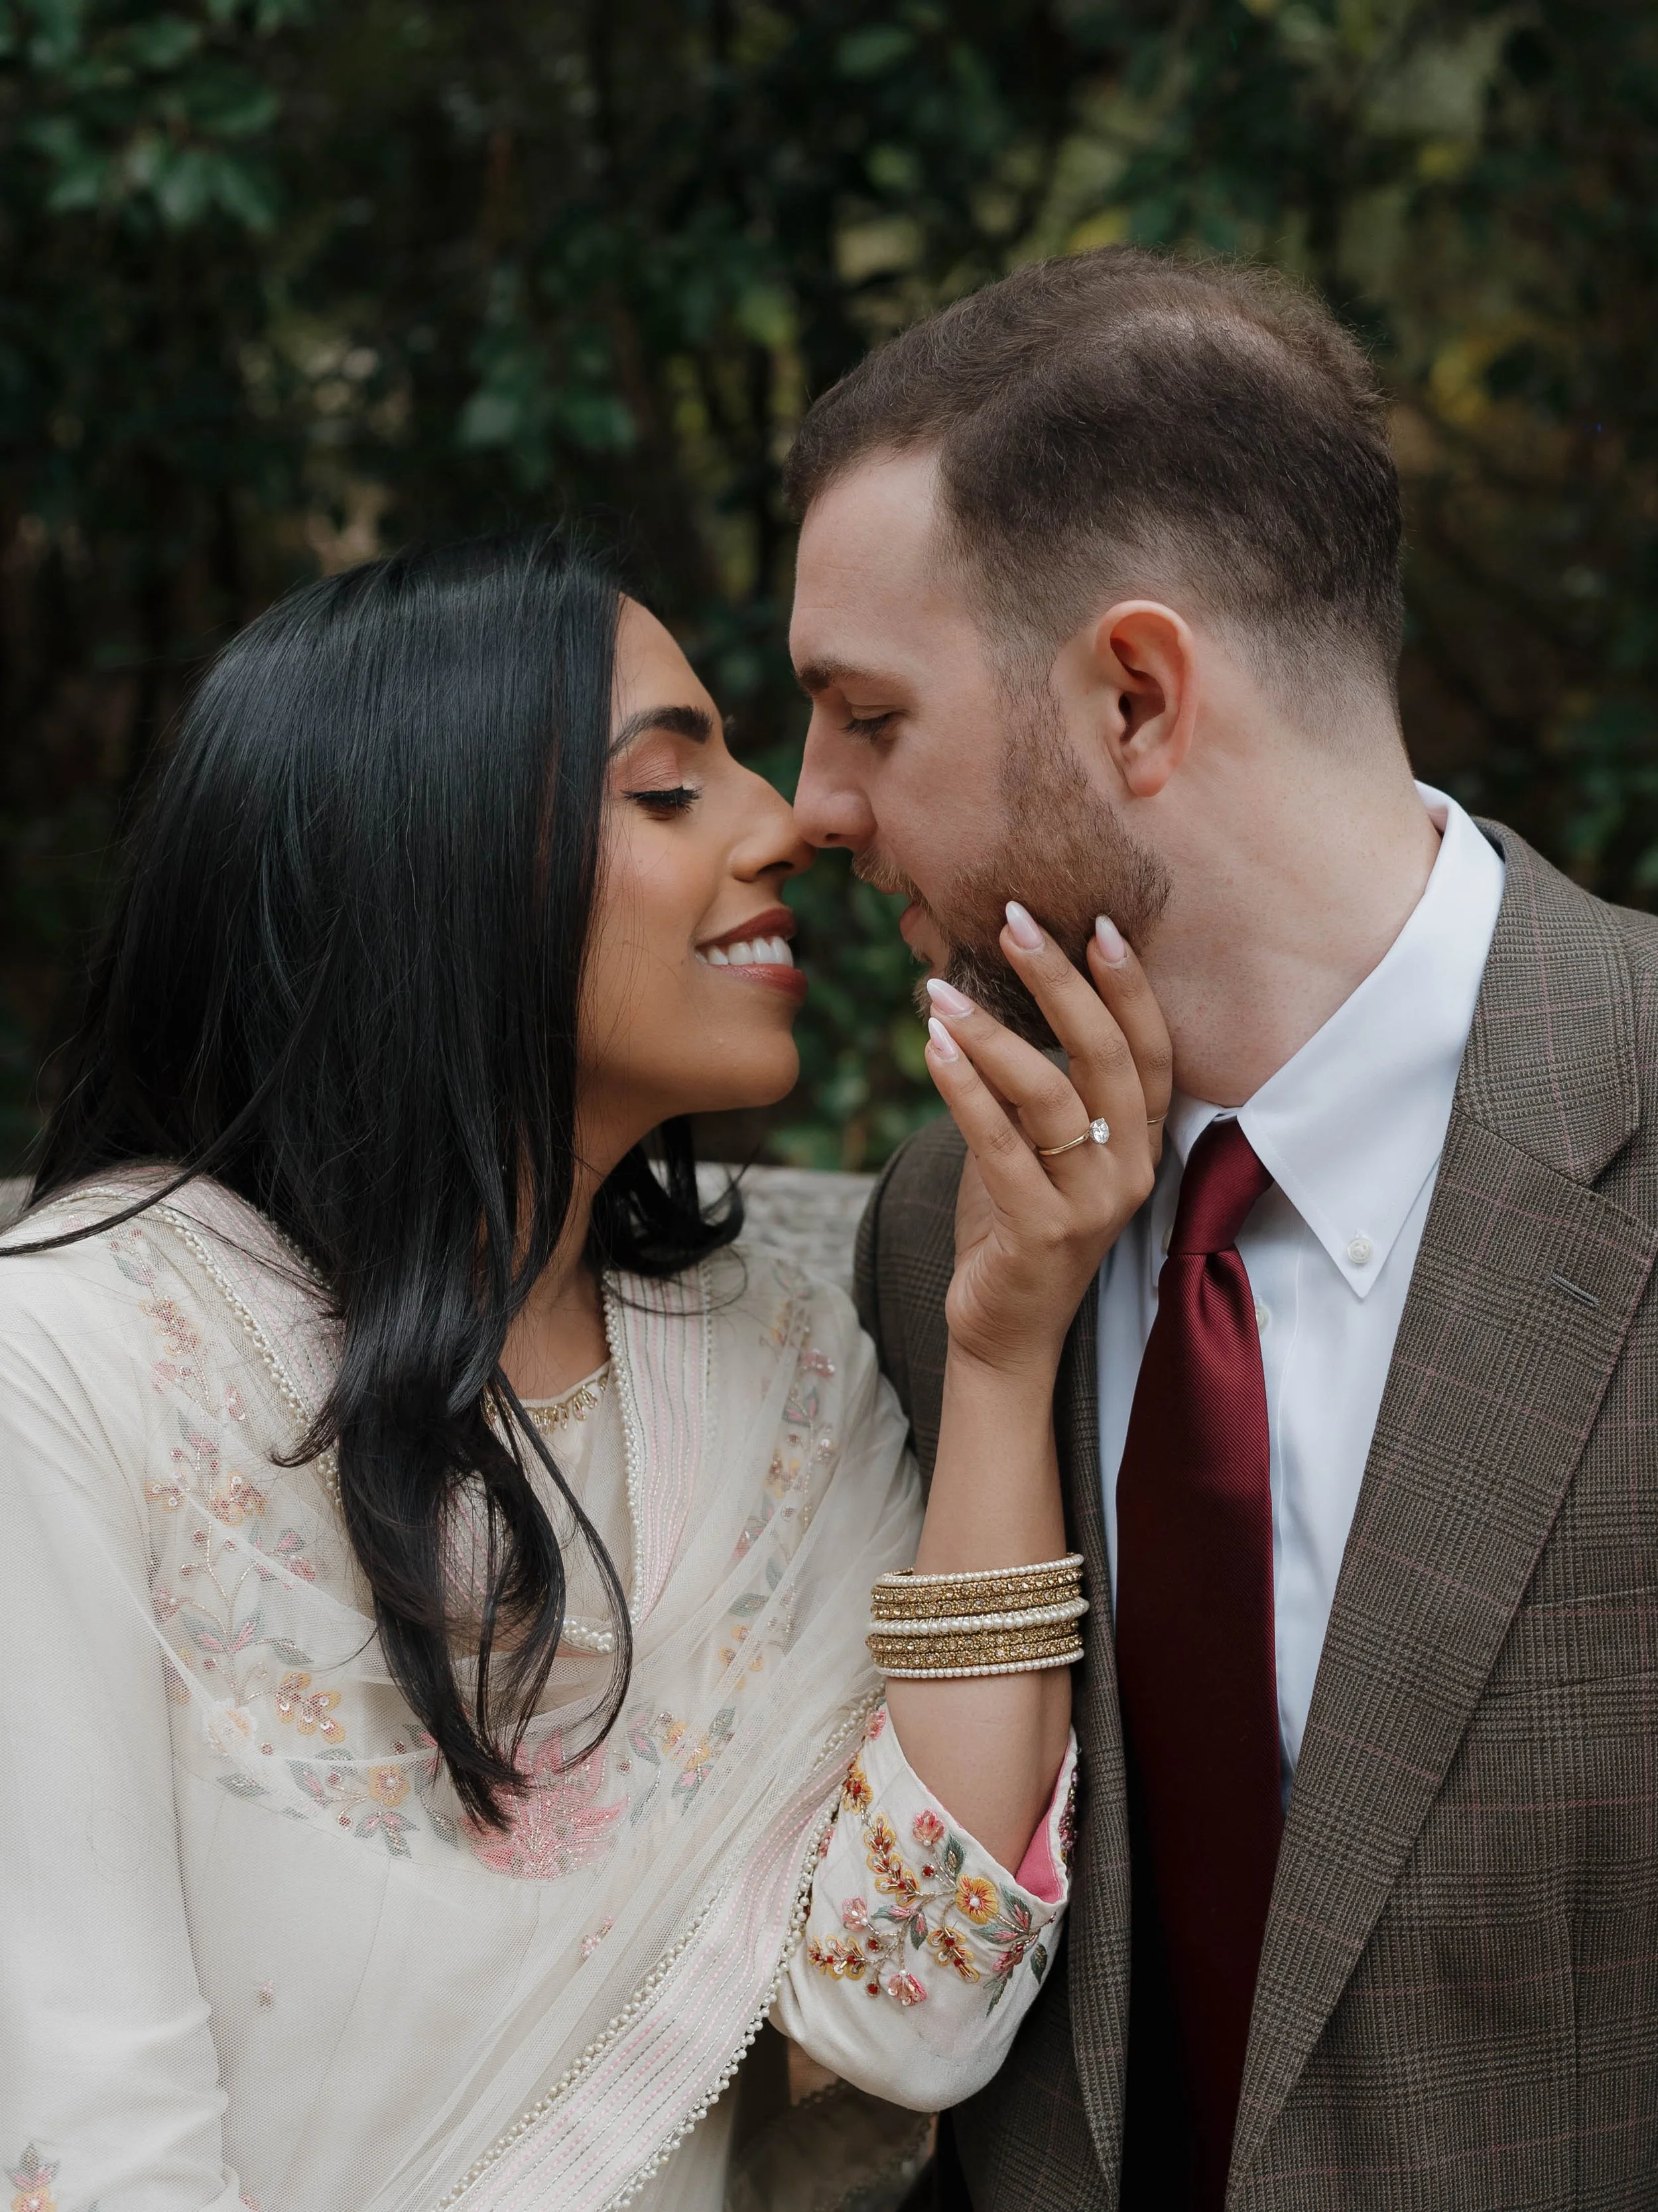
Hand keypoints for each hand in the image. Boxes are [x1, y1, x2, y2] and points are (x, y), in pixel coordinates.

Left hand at [923, 906, 1171, 1378]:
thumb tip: (986, 988)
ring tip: (939, 990)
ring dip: (992, 1032)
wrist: (1003, 1329)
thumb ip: (1032, 1082)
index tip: (1096, 922)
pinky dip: (964, 1088)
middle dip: (1061, 982)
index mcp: (1140, 1141)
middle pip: (1106, 1056)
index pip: (1151, 1050)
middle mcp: (1130, 1169)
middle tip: (1014, 923)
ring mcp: (1092, 1204)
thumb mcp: (1033, 1143)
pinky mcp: (1042, 1233)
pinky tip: (932, 1046)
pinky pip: (1000, 1144)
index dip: (1129, 986)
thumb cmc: (1014, 1221)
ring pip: (1050, 1095)